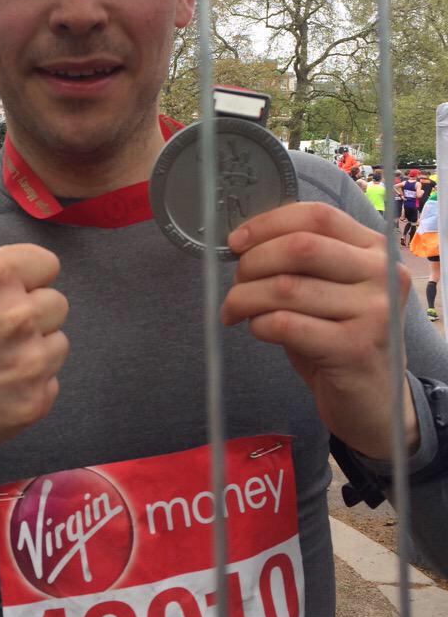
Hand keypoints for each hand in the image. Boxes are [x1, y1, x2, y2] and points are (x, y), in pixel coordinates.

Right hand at [0, 131, 68, 468]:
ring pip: (56, 344)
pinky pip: (50, 385)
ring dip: (29, 349)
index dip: (15, 279)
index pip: (44, 265)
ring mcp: (26, 364)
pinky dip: (25, 388)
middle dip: (23, 312)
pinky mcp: (29, 406)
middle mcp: (18, 316)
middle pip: (54, 304)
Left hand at [220, 202, 416, 460]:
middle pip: (300, 247)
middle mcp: (382, 274)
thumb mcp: (329, 289)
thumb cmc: (338, 337)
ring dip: (245, 297)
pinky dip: (259, 325)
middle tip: (236, 282)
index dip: (268, 224)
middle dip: (253, 262)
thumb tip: (242, 242)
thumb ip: (301, 261)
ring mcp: (374, 312)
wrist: (372, 401)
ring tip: (235, 310)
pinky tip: (258, 330)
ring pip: (286, 288)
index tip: (236, 242)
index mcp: (375, 250)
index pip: (317, 216)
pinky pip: (286, 324)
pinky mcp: (355, 348)